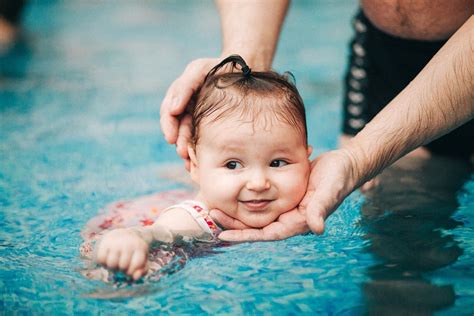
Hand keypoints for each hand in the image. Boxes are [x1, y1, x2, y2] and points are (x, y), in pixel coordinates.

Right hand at [94, 228, 148, 279]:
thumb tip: (135, 277)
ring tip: (115, 262)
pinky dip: (103, 262)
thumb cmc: (133, 251)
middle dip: (121, 269)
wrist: (123, 235)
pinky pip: (101, 259)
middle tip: (121, 264)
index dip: (131, 271)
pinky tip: (107, 258)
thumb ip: (142, 270)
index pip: (135, 265)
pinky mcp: (104, 242)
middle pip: (123, 266)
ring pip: (111, 264)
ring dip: (112, 267)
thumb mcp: (142, 259)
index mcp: (139, 247)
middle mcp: (128, 243)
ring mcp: (116, 242)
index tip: (129, 269)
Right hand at [160, 58, 220, 168]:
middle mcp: (188, 111)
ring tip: (191, 162)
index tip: (170, 137)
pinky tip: (202, 163)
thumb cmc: (219, 67)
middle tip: (183, 153)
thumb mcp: (199, 69)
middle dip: (179, 143)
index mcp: (180, 99)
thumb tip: (173, 110)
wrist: (244, 71)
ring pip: (191, 140)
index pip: (168, 114)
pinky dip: (201, 154)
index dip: (168, 127)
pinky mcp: (215, 130)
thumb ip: (184, 86)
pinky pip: (206, 144)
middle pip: (179, 131)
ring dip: (188, 152)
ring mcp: (201, 121)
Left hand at [210, 149, 358, 240]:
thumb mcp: (329, 189)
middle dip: (233, 223)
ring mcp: (286, 207)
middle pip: (256, 226)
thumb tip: (317, 229)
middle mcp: (289, 218)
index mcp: (298, 221)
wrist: (344, 164)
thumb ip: (321, 208)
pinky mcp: (284, 195)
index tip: (223, 235)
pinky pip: (261, 201)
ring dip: (236, 211)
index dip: (245, 236)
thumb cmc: (338, 177)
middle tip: (210, 213)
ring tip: (214, 204)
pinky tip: (232, 192)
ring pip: (256, 214)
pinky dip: (246, 199)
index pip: (267, 235)